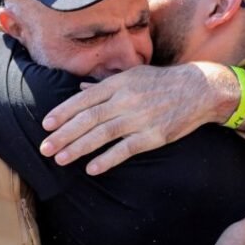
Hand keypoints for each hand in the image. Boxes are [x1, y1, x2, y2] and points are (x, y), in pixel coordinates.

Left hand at [40, 63, 239, 174]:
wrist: (200, 89)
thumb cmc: (163, 82)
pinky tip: (92, 168)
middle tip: (44, 148)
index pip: (84, 99)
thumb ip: (105, 85)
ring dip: (78, 147)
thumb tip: (80, 88)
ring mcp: (140, 118)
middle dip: (64, 134)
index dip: (63, 112)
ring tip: (60, 158)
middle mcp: (126, 99)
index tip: (46, 125)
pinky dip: (108, 159)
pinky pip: (126, 149)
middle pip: (88, 118)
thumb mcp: (133, 75)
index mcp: (119, 83)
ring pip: (102, 134)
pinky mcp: (154, 136)